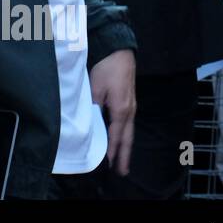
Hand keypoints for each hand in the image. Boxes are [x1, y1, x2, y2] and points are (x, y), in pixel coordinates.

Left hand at [89, 49, 135, 176]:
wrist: (120, 51)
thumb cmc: (107, 68)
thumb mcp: (95, 87)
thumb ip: (93, 106)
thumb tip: (91, 121)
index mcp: (121, 110)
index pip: (116, 136)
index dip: (112, 151)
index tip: (109, 165)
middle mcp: (129, 111)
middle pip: (127, 138)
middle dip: (124, 155)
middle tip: (122, 172)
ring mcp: (131, 106)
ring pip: (129, 132)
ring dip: (125, 146)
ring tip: (123, 160)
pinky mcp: (130, 102)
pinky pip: (128, 124)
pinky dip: (125, 135)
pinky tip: (121, 138)